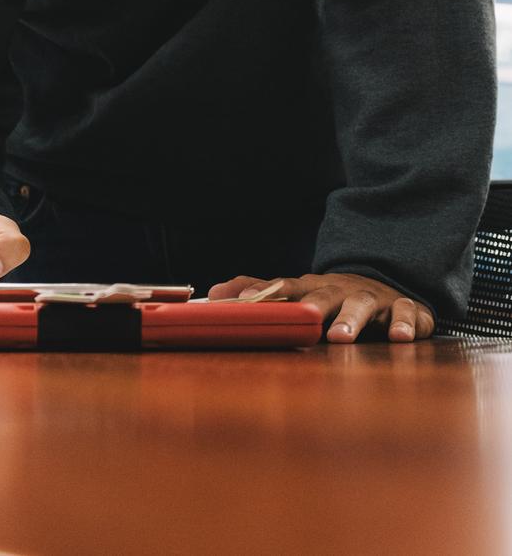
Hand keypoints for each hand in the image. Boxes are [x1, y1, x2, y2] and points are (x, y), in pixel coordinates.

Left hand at [208, 273, 434, 342]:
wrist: (383, 284)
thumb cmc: (329, 298)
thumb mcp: (294, 294)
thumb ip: (256, 293)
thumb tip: (212, 293)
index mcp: (312, 288)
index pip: (284, 287)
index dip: (265, 293)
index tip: (245, 301)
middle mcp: (341, 290)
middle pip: (325, 295)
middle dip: (313, 306)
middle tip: (304, 318)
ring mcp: (373, 298)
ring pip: (364, 304)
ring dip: (352, 319)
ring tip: (341, 337)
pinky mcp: (404, 309)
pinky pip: (408, 313)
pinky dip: (405, 324)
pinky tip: (399, 338)